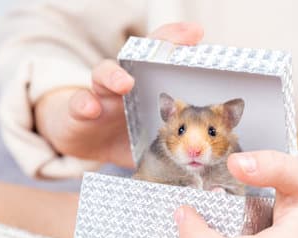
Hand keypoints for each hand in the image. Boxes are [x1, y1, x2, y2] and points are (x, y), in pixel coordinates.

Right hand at [34, 22, 203, 167]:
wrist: (89, 144)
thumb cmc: (129, 134)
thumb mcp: (159, 134)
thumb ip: (184, 132)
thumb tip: (219, 136)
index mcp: (147, 86)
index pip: (162, 58)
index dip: (176, 42)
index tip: (195, 33)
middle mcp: (125, 83)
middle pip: (136, 57)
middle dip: (152, 49)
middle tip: (167, 50)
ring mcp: (101, 95)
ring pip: (104, 74)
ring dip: (114, 75)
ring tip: (124, 83)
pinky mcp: (79, 113)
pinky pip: (79, 105)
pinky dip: (84, 105)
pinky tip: (91, 110)